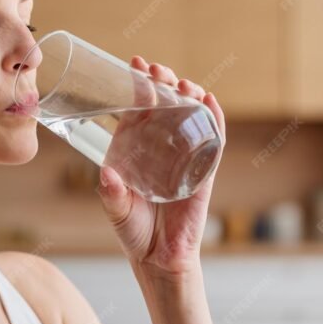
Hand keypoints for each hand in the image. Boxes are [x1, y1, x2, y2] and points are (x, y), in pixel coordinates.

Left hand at [97, 56, 225, 277]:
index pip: (138, 109)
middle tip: (157, 70)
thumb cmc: (134, 231)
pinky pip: (213, 141)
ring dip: (189, 95)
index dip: (138, 86)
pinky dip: (214, 119)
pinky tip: (210, 102)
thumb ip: (112, 194)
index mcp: (135, 150)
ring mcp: (184, 157)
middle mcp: (160, 149)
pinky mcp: (205, 171)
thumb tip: (109, 174)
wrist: (159, 258)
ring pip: (190, 117)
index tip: (134, 64)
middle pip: (165, 106)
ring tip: (182, 83)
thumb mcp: (116, 210)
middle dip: (163, 83)